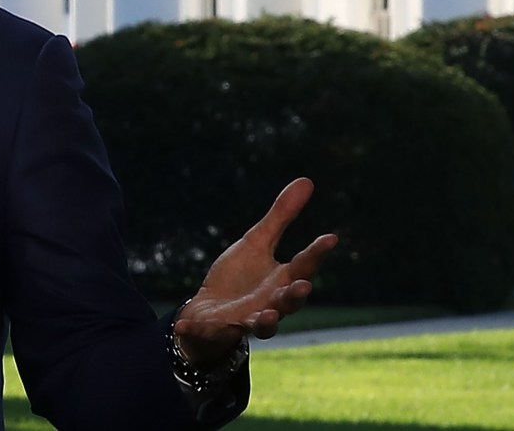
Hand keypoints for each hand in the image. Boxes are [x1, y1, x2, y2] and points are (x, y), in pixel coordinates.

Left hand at [174, 177, 337, 367]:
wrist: (211, 309)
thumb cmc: (240, 275)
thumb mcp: (257, 242)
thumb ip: (281, 216)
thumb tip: (307, 180)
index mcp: (282, 280)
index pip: (304, 266)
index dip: (316, 253)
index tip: (330, 237)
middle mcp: (271, 303)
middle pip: (289, 301)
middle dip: (296, 295)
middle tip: (303, 284)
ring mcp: (248, 319)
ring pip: (263, 325)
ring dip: (266, 320)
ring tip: (266, 313)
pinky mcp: (222, 329)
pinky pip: (212, 332)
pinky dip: (199, 330)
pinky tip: (183, 324)